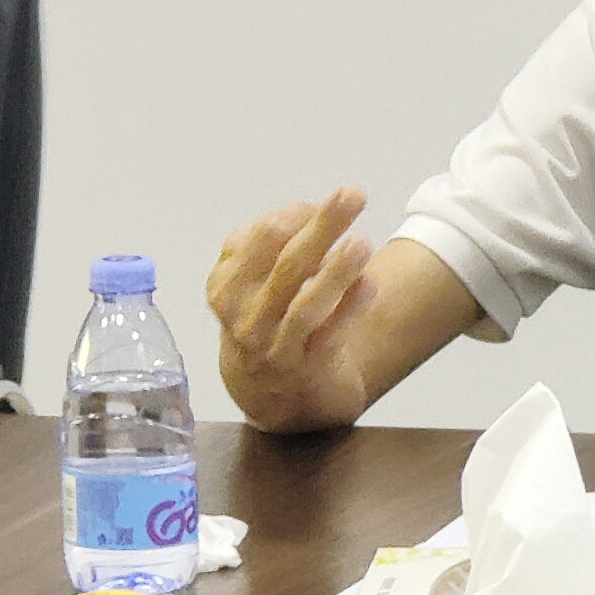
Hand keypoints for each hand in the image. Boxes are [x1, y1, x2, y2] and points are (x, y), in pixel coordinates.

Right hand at [208, 189, 376, 432]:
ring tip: (363, 241)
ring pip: (305, 306)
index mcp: (225, 292)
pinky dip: (350, 307)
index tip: (314, 208)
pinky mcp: (309, 371)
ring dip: (337, 271)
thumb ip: (267, 248)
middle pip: (283, 267)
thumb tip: (310, 213)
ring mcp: (276, 350)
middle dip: (320, 227)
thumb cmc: (264, 326)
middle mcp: (245, 323)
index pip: (251, 244)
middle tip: (352, 195)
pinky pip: (330, 336)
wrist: (273, 399)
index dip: (287, 219)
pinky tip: (370, 283)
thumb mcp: (246, 288)